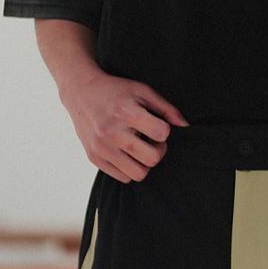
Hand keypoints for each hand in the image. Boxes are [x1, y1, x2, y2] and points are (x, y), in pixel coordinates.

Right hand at [60, 67, 189, 183]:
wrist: (81, 92)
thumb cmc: (116, 91)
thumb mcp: (143, 91)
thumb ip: (166, 108)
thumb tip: (185, 126)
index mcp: (126, 112)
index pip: (161, 133)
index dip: (163, 130)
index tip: (156, 124)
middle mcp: (112, 132)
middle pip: (152, 158)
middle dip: (158, 150)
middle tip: (151, 140)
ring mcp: (102, 148)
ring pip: (138, 174)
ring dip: (144, 163)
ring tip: (139, 148)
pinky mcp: (94, 157)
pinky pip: (123, 177)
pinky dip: (129, 168)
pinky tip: (126, 152)